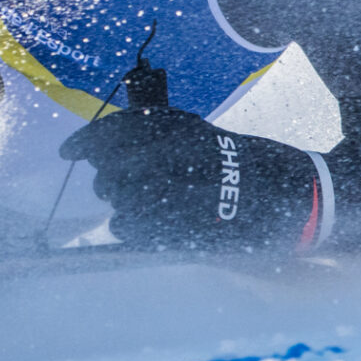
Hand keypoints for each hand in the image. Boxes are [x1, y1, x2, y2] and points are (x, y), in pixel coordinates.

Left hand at [62, 106, 323, 251]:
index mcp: (185, 129)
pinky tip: (131, 224)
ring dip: (117, 201)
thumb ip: (152, 133)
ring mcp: (189, 195)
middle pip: (116, 167)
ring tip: (125, 203)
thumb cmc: (233, 161)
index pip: (120, 129)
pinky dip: (127, 227)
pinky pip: (136, 230)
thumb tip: (98, 146)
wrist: (292, 192)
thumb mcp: (196, 132)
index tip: (67, 152)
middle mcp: (186, 157)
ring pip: (123, 199)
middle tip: (109, 182)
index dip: (86, 141)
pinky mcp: (193, 229)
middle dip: (106, 177)